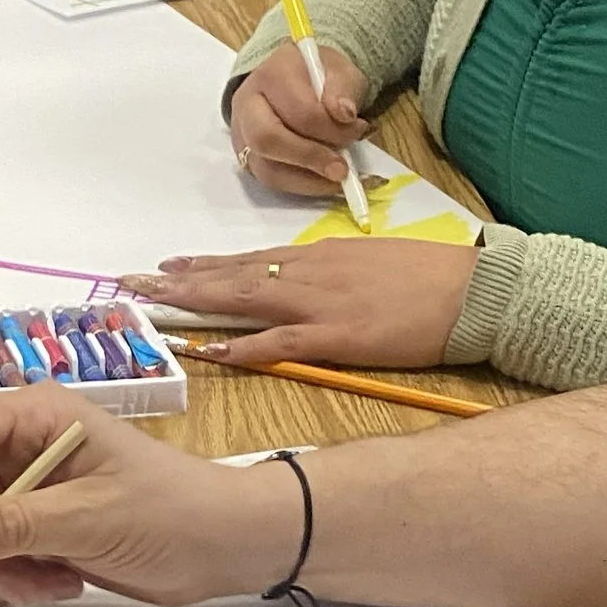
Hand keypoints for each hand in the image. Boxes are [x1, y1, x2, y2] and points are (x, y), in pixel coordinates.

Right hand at [0, 383, 301, 606]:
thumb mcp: (90, 519)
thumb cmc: (173, 513)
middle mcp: (24, 446)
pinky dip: (16, 577)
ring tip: (50, 585)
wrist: (230, 546)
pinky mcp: (41, 526)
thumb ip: (11, 525)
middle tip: (13, 574)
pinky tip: (61, 584)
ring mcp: (31, 488)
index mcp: (35, 416)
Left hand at [123, 235, 480, 371]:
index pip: (248, 259)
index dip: (204, 265)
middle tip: (132, 282)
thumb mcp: (371, 263)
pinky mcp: (338, 336)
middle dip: (179, 280)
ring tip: (152, 303)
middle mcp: (309, 272)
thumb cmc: (430, 277)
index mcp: (319, 256)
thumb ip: (331, 272)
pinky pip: (279, 342)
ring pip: (243, 299)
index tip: (167, 265)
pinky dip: (243, 347)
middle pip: (231, 275)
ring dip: (194, 302)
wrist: (474, 289)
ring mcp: (320, 303)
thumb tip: (299, 279)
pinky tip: (211, 350)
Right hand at [226, 39, 372, 196]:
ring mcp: (241, 132)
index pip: (299, 110)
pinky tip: (322, 181)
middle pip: (266, 139)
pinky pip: (268, 179)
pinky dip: (300, 186)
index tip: (359, 131)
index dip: (332, 129)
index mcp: (272, 74)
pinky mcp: (246, 155)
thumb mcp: (340, 70)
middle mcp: (247, 102)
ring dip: (307, 179)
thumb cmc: (319, 77)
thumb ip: (344, 88)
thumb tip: (344, 115)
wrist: (295, 81)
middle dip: (310, 158)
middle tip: (342, 169)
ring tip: (336, 178)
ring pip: (265, 167)